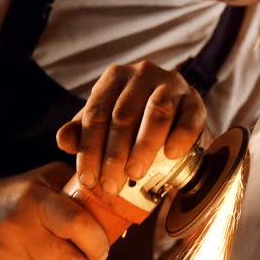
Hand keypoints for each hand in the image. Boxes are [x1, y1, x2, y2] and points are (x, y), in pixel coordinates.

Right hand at [0, 162, 108, 259]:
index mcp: (35, 199)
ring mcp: (3, 255)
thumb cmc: (20, 195)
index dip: (97, 241)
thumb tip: (117, 210)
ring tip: (63, 255)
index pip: (77, 224)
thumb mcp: (50, 180)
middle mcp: (17, 227)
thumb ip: (82, 190)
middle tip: (89, 256)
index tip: (102, 246)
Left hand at [56, 61, 205, 194]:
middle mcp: (143, 74)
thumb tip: (63, 141)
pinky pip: (190, 117)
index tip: (88, 179)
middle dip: (115, 154)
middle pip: (124, 115)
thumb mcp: (105, 124)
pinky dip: (180, 137)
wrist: (176, 113)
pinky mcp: (196, 99)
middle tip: (111, 185)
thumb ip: (83, 133)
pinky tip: (171, 155)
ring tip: (135, 174)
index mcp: (115, 78)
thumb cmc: (136, 120)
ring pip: (157, 112)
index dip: (90, 149)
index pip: (97, 113)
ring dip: (144, 147)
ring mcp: (172, 84)